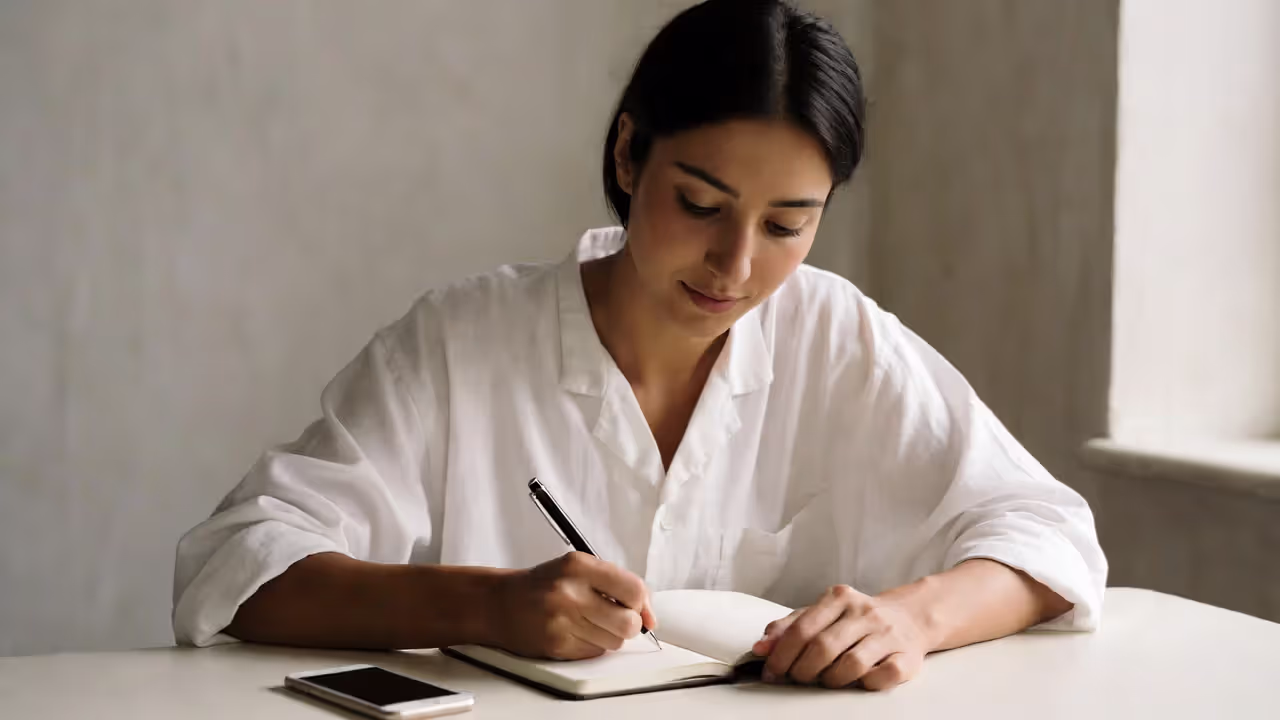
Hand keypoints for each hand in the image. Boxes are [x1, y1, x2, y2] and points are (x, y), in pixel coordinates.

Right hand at [493, 552, 657, 659]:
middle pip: (629, 622)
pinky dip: (592, 645)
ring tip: (589, 622)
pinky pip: (595, 652)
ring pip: (614, 641)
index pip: (634, 589)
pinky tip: (576, 632)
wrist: (500, 603)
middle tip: (616, 618)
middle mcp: (570, 592)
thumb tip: (650, 617)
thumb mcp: (579, 568)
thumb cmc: (543, 585)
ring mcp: (563, 620)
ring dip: (609, 636)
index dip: (642, 603)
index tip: (639, 608)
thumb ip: (617, 584)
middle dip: (629, 624)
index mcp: (579, 566)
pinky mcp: (557, 644)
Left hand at [752, 584, 929, 689]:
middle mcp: (864, 612)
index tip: (771, 671)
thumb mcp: (821, 614)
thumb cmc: (857, 619)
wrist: (909, 617)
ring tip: (827, 680)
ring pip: (852, 664)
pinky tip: (858, 680)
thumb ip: (789, 627)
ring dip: (831, 680)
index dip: (782, 654)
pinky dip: (865, 684)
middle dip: (803, 670)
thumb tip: (761, 647)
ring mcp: (887, 634)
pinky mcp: (907, 657)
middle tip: (798, 678)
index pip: (802, 628)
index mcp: (839, 597)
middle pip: (823, 647)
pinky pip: (882, 677)